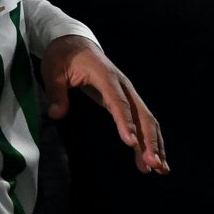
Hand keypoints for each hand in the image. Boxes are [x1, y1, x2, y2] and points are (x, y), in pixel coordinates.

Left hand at [41, 36, 166, 173]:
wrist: (75, 43)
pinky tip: (151, 160)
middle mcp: (123, 86)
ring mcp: (128, 93)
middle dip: (149, 141)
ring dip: (154, 145)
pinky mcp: (127, 101)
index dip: (125, 122)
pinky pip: (142, 122)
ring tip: (160, 170)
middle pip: (141, 114)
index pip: (118, 102)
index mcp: (105, 76)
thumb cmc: (63, 57)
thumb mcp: (53, 70)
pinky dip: (149, 141)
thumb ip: (56, 92)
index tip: (130, 143)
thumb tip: (56, 114)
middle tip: (153, 165)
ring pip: (147, 121)